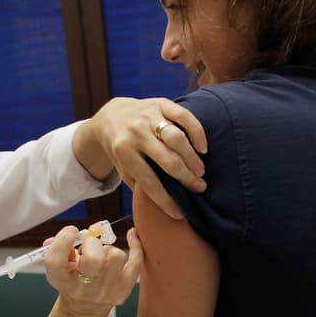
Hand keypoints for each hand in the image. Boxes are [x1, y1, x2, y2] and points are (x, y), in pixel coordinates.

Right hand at [43, 225, 142, 316]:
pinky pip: (136, 263)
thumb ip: (57, 246)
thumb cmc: (72, 280)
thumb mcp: (58, 267)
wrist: (85, 307)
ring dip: (109, 249)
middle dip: (92, 243)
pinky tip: (132, 236)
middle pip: (92, 259)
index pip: (56, 259)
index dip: (63, 239)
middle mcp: (82, 289)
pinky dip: (136, 246)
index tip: (71, 231)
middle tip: (89, 246)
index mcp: (61, 280)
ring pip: (116, 256)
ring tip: (102, 255)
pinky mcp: (123, 290)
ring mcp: (105, 292)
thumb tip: (69, 232)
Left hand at [88, 97, 206, 219]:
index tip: (179, 213)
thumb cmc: (122, 149)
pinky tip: (203, 148)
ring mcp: (148, 116)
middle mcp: (135, 133)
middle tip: (198, 188)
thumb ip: (139, 182)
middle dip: (186, 178)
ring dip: (192, 158)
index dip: (165, 200)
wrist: (112, 116)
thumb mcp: (122, 167)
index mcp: (123, 152)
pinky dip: (197, 132)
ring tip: (200, 171)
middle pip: (168, 160)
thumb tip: (165, 204)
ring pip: (177, 138)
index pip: (149, 181)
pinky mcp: (160, 103)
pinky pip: (184, 116)